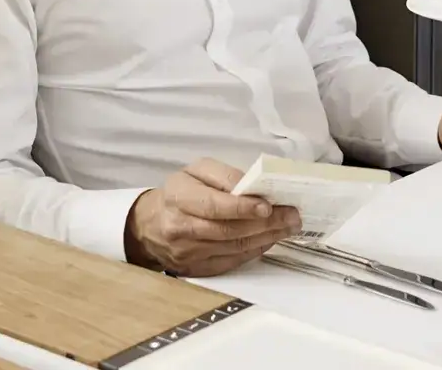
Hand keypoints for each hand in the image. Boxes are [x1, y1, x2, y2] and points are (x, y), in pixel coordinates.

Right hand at [123, 158, 300, 276]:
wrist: (150, 225)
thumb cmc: (181, 193)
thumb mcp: (196, 171)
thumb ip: (225, 176)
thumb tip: (255, 189)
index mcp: (178, 196)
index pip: (213, 205)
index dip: (242, 207)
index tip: (268, 207)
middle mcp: (180, 227)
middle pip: (228, 230)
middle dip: (265, 224)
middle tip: (291, 216)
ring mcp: (187, 253)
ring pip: (233, 247)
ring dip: (266, 237)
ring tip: (288, 226)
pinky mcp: (194, 269)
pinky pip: (231, 262)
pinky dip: (254, 250)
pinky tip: (269, 239)